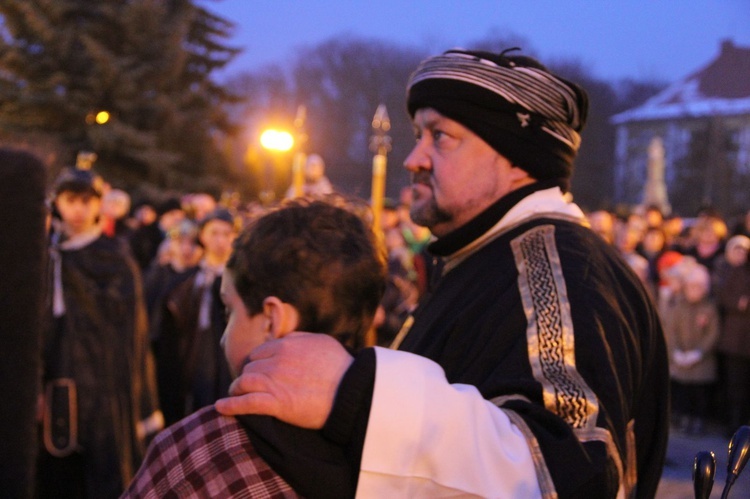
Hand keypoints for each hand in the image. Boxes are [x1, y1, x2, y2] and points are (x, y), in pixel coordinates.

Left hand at [215, 332, 353, 428]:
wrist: (351, 391)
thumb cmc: (341, 367)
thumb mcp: (321, 342)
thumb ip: (300, 338)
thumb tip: (286, 338)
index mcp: (286, 345)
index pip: (260, 352)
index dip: (258, 363)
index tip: (259, 371)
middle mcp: (276, 360)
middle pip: (250, 367)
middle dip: (248, 376)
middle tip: (247, 386)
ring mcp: (275, 381)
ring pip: (243, 382)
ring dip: (236, 389)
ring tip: (233, 395)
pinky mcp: (276, 403)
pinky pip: (245, 403)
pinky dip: (230, 406)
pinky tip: (221, 408)